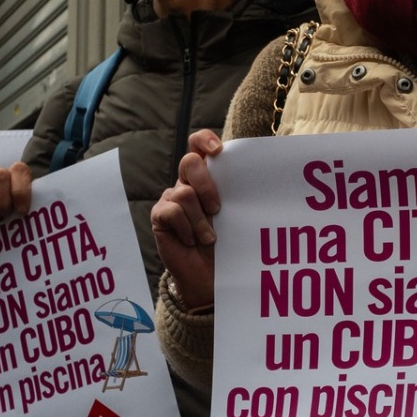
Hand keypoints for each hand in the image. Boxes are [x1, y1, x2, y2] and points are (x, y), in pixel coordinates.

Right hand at [149, 130, 223, 309]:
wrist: (210, 276)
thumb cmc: (227, 244)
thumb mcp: (234, 215)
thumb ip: (235, 193)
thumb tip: (257, 176)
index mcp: (207, 177)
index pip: (198, 145)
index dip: (204, 140)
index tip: (217, 150)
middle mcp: (187, 183)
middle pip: (190, 162)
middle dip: (206, 184)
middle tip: (218, 209)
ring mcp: (171, 198)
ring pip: (184, 193)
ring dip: (200, 220)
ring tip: (209, 238)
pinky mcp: (160, 216)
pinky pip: (172, 212)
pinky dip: (187, 229)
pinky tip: (190, 241)